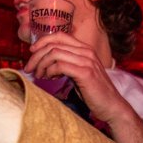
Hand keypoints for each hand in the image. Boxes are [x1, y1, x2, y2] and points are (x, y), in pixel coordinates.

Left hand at [26, 33, 142, 142]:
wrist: (112, 107)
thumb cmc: (95, 93)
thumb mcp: (80, 74)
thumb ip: (68, 65)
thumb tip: (48, 63)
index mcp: (85, 49)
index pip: (59, 35)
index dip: (42, 41)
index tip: (32, 53)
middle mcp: (86, 52)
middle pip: (54, 44)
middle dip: (36, 56)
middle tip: (29, 68)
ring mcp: (86, 61)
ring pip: (54, 53)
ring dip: (41, 64)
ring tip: (38, 76)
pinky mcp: (85, 73)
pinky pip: (60, 65)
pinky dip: (49, 71)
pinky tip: (48, 79)